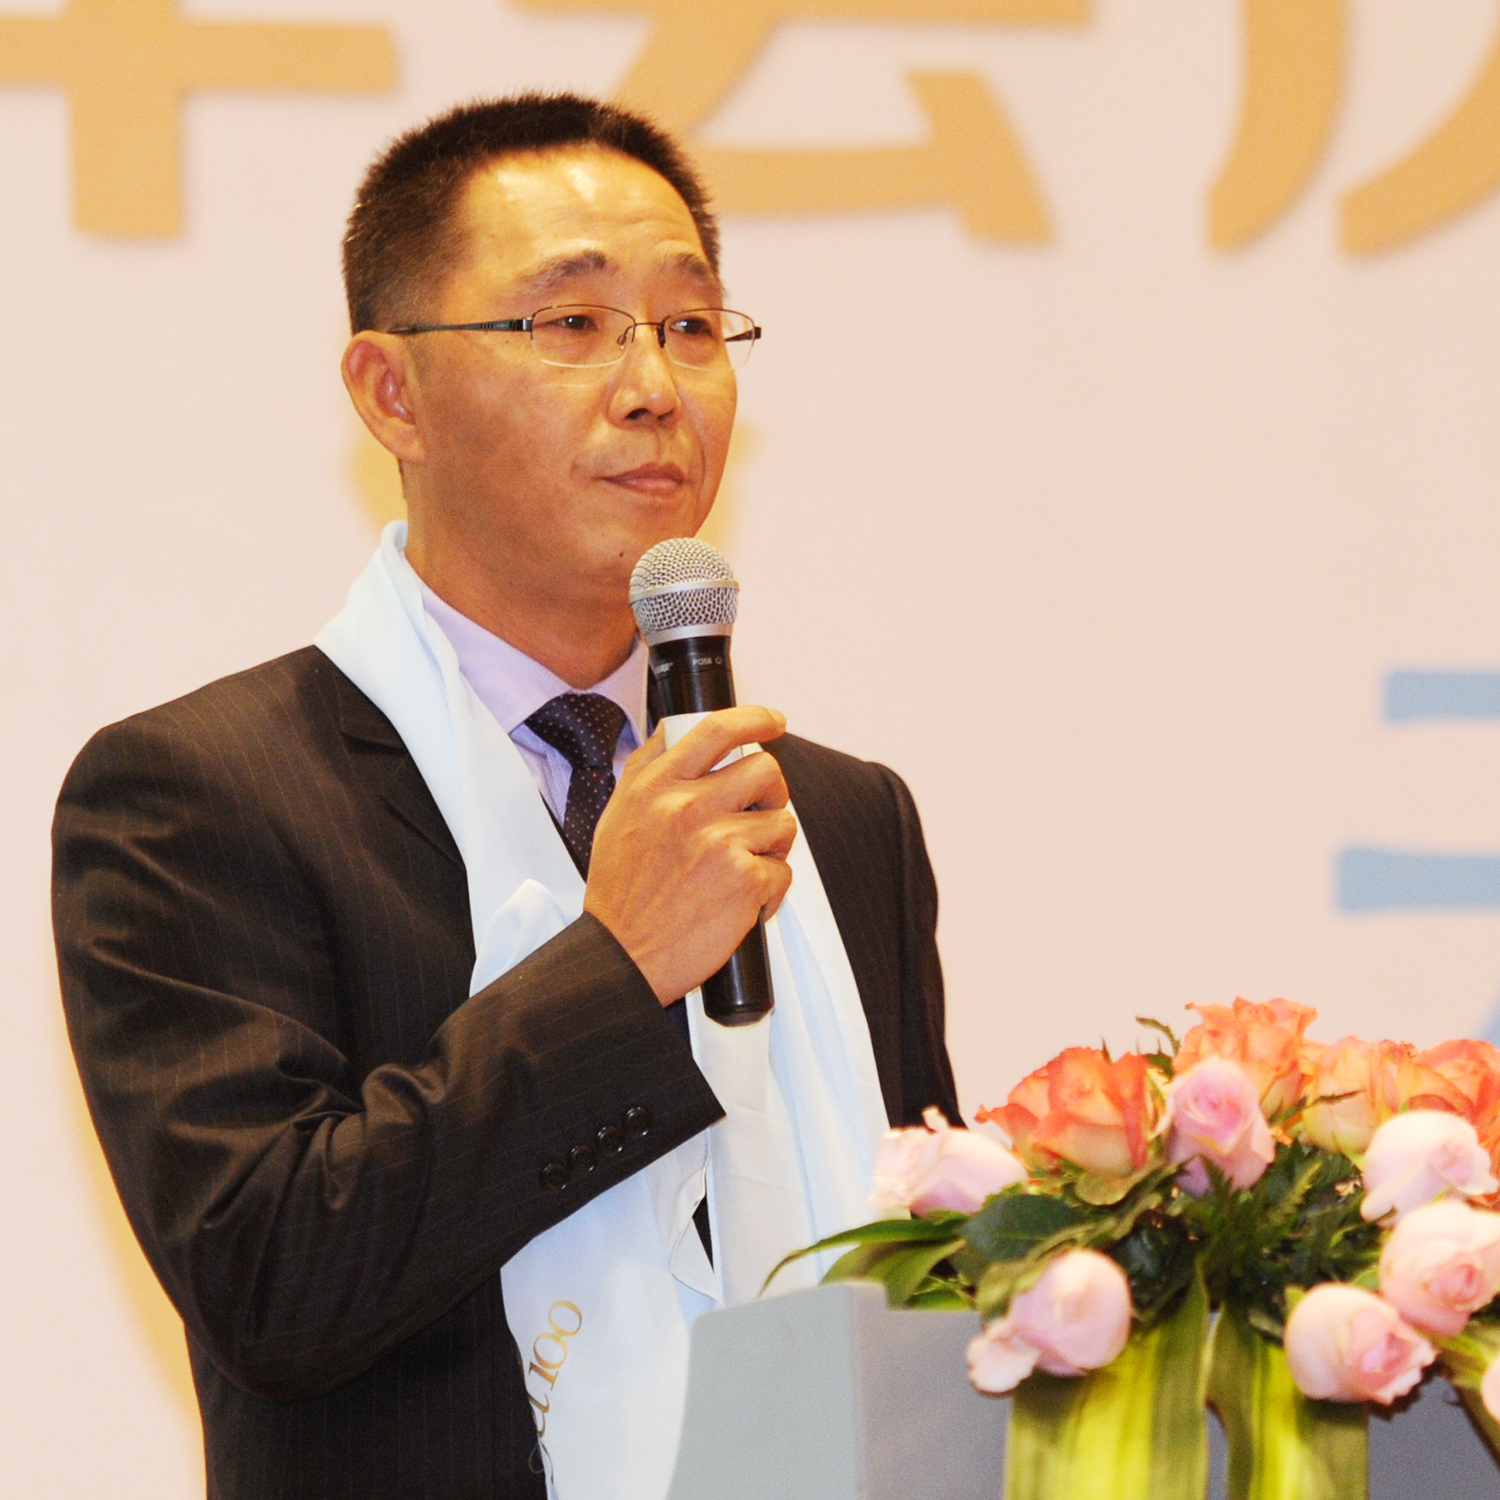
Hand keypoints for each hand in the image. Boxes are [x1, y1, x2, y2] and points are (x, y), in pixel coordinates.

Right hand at [583, 706, 795, 1003]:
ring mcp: (719, 843)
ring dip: (772, 846)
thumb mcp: (617, 815)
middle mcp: (687, 808)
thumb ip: (646, 770)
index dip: (755, 718)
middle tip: (758, 814)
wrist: (621, 957)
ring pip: (782, 822)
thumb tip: (673, 731)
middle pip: (765, 770)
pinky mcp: (745, 881)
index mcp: (656, 786)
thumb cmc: (620, 893)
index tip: (773, 721)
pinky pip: (782, 871)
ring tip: (743, 867)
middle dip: (772, 792)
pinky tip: (741, 903)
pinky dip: (770, 892)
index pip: (716, 730)